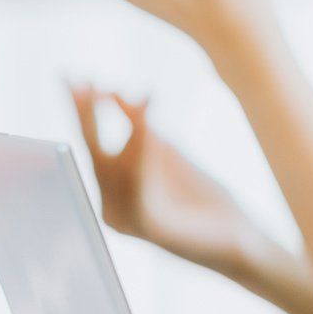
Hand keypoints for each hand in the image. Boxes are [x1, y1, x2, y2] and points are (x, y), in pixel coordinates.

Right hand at [73, 84, 253, 271]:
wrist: (240, 238)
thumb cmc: (203, 197)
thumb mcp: (167, 150)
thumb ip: (140, 124)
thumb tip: (112, 90)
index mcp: (111, 191)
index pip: (89, 144)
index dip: (81, 109)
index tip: (72, 76)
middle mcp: (110, 208)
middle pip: (92, 153)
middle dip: (85, 114)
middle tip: (81, 79)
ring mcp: (126, 220)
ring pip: (114, 166)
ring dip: (121, 125)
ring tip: (124, 92)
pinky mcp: (148, 228)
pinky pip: (139, 185)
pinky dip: (142, 153)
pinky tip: (149, 125)